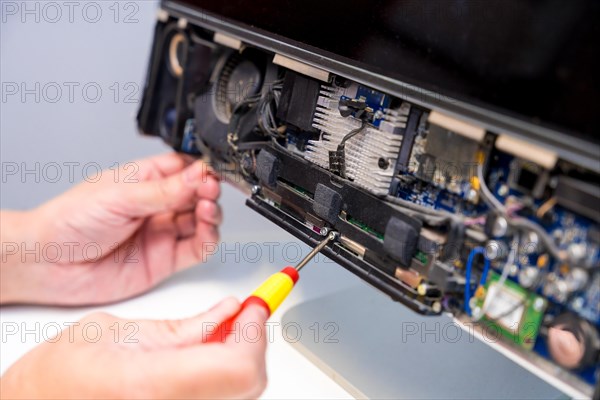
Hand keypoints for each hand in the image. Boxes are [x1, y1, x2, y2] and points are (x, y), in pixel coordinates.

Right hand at [0, 298, 268, 398]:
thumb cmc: (60, 375)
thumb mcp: (123, 330)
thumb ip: (188, 324)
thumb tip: (229, 310)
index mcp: (152, 386)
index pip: (239, 367)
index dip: (256, 333)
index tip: (254, 309)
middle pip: (249, 383)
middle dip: (252, 344)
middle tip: (242, 317)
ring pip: (240, 394)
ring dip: (241, 360)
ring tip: (221, 335)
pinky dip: (226, 375)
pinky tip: (208, 358)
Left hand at [1, 153, 220, 304]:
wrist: (47, 264)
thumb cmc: (69, 221)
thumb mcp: (119, 197)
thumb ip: (163, 190)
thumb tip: (198, 174)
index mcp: (144, 180)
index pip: (185, 169)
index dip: (202, 170)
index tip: (211, 173)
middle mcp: (157, 206)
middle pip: (198, 194)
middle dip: (209, 191)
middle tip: (209, 191)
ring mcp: (162, 232)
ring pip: (202, 221)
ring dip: (211, 214)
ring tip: (206, 209)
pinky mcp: (166, 259)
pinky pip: (197, 248)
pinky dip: (208, 239)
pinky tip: (206, 230)